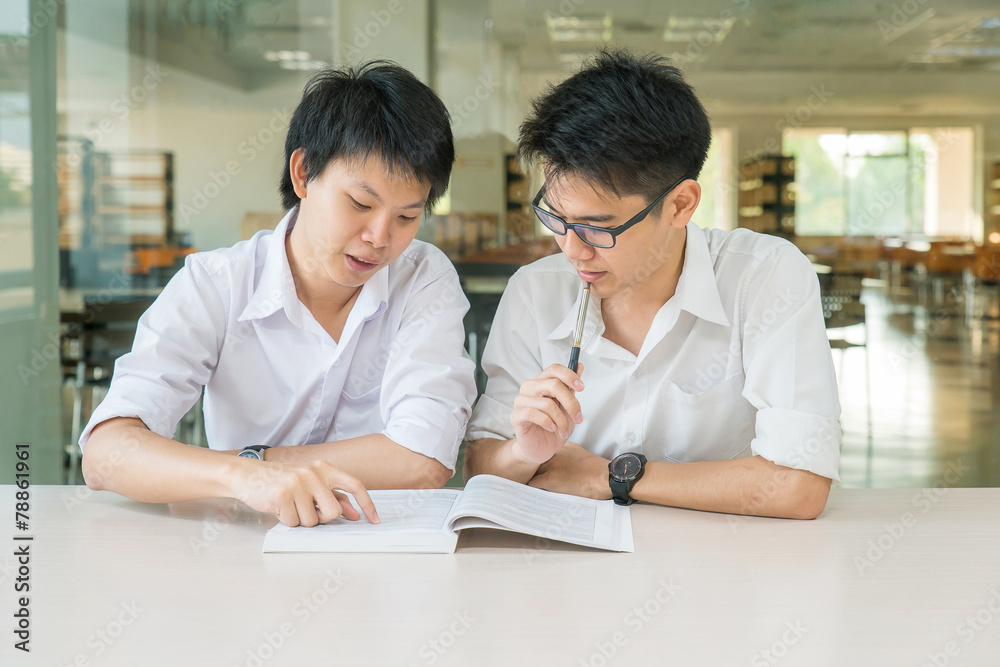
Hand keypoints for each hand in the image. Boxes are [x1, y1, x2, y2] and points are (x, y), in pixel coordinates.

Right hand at [233, 459, 379, 526]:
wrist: (248, 475)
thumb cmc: (283, 481)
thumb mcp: (311, 483)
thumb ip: (333, 496)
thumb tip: (354, 514)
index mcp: (324, 468)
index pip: (354, 485)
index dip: (367, 504)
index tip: (374, 520)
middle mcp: (313, 473)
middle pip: (334, 512)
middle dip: (322, 518)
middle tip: (307, 510)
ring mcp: (297, 483)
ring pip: (312, 521)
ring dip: (301, 520)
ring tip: (290, 506)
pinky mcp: (281, 495)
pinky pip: (294, 522)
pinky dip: (287, 520)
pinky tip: (279, 507)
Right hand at [510, 363, 585, 465]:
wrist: (541, 449)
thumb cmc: (553, 427)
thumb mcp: (567, 407)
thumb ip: (570, 388)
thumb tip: (579, 366)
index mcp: (542, 382)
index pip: (554, 369)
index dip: (569, 375)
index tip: (581, 387)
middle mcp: (529, 388)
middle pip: (552, 384)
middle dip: (571, 403)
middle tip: (578, 417)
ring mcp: (520, 401)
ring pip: (547, 403)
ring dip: (561, 420)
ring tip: (564, 430)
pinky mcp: (516, 416)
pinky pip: (534, 414)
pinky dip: (548, 423)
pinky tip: (552, 429)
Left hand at [527, 442, 611, 499]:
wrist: (604, 478)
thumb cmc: (600, 473)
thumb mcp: (584, 458)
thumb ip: (572, 459)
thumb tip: (567, 470)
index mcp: (565, 448)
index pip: (549, 455)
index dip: (546, 465)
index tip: (546, 472)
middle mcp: (556, 454)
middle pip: (540, 462)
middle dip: (538, 471)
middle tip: (537, 481)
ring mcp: (552, 465)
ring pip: (535, 472)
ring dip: (535, 479)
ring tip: (533, 488)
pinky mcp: (549, 478)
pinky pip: (533, 483)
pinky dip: (532, 488)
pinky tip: (534, 493)